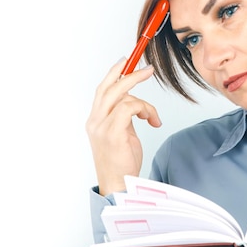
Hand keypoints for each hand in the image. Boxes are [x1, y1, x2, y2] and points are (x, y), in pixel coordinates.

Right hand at [86, 58, 161, 194]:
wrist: (119, 185)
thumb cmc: (122, 163)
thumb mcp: (122, 133)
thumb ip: (124, 116)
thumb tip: (133, 102)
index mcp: (95, 120)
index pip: (102, 90)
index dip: (114, 73)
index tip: (126, 61)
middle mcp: (95, 121)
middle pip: (110, 87)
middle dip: (129, 74)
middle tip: (148, 69)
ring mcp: (101, 127)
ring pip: (122, 96)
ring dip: (143, 102)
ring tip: (151, 115)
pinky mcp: (112, 133)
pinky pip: (130, 108)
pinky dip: (144, 110)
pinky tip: (151, 120)